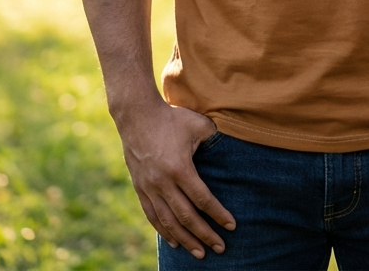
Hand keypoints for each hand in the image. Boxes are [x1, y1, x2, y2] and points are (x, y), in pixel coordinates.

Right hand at [116, 99, 234, 257]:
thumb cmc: (171, 117)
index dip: (218, 214)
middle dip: (205, 234)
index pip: (203, 199)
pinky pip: (152, 215)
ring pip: (169, 221)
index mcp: (180, 168)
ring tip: (199, 253)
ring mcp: (150, 187)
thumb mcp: (198, 123)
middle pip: (187, 216)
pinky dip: (164, 231)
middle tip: (220, 248)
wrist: (137, 115)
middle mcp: (163, 182)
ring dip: (185, 239)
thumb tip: (230, 146)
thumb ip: (214, 137)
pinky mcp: (140, 187)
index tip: (231, 226)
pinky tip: (174, 241)